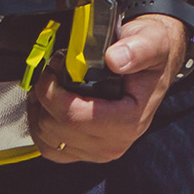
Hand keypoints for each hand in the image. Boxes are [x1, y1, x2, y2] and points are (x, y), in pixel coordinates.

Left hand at [28, 12, 183, 164]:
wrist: (154, 66)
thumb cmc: (151, 55)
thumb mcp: (151, 42)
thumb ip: (138, 49)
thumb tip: (115, 60)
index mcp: (130, 121)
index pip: (73, 118)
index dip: (52, 92)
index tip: (56, 66)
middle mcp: (115, 143)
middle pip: (54, 127)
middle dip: (45, 95)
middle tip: (57, 70)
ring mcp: (97, 151)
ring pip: (45, 137)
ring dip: (40, 108)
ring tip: (54, 85)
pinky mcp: (83, 152)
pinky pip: (47, 146)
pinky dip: (40, 124)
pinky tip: (49, 103)